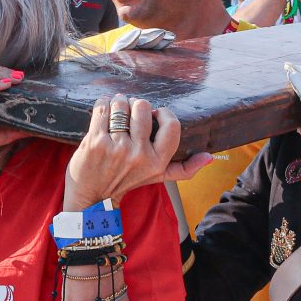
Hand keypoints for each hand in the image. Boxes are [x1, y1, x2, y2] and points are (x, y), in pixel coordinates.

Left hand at [63, 93, 211, 208]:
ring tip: (117, 109)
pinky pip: (102, 110)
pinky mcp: (95, 142)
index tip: (155, 114)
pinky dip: (103, 104)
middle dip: (136, 104)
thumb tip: (209, 158)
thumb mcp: (156, 177)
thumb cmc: (125, 182)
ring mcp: (116, 148)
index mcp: (157, 162)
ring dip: (118, 102)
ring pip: (121, 106)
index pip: (172, 125)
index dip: (163, 113)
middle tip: (131, 110)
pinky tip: (104, 109)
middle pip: (143, 108)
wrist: (91, 197)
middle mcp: (138, 155)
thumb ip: (184, 169)